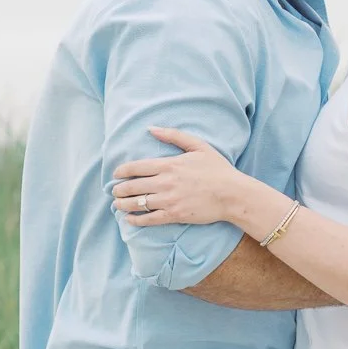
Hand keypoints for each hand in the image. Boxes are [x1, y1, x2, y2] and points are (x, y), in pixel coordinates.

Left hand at [112, 128, 252, 230]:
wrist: (232, 194)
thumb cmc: (217, 169)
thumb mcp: (198, 146)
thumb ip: (173, 135)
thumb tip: (151, 128)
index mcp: (169, 164)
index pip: (135, 167)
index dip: (121, 171)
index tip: (116, 174)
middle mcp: (165, 182)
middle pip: (132, 186)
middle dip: (119, 190)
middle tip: (115, 192)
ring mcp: (169, 200)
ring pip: (138, 203)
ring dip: (123, 204)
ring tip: (118, 205)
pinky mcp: (175, 215)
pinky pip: (149, 219)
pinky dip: (136, 220)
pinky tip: (129, 219)